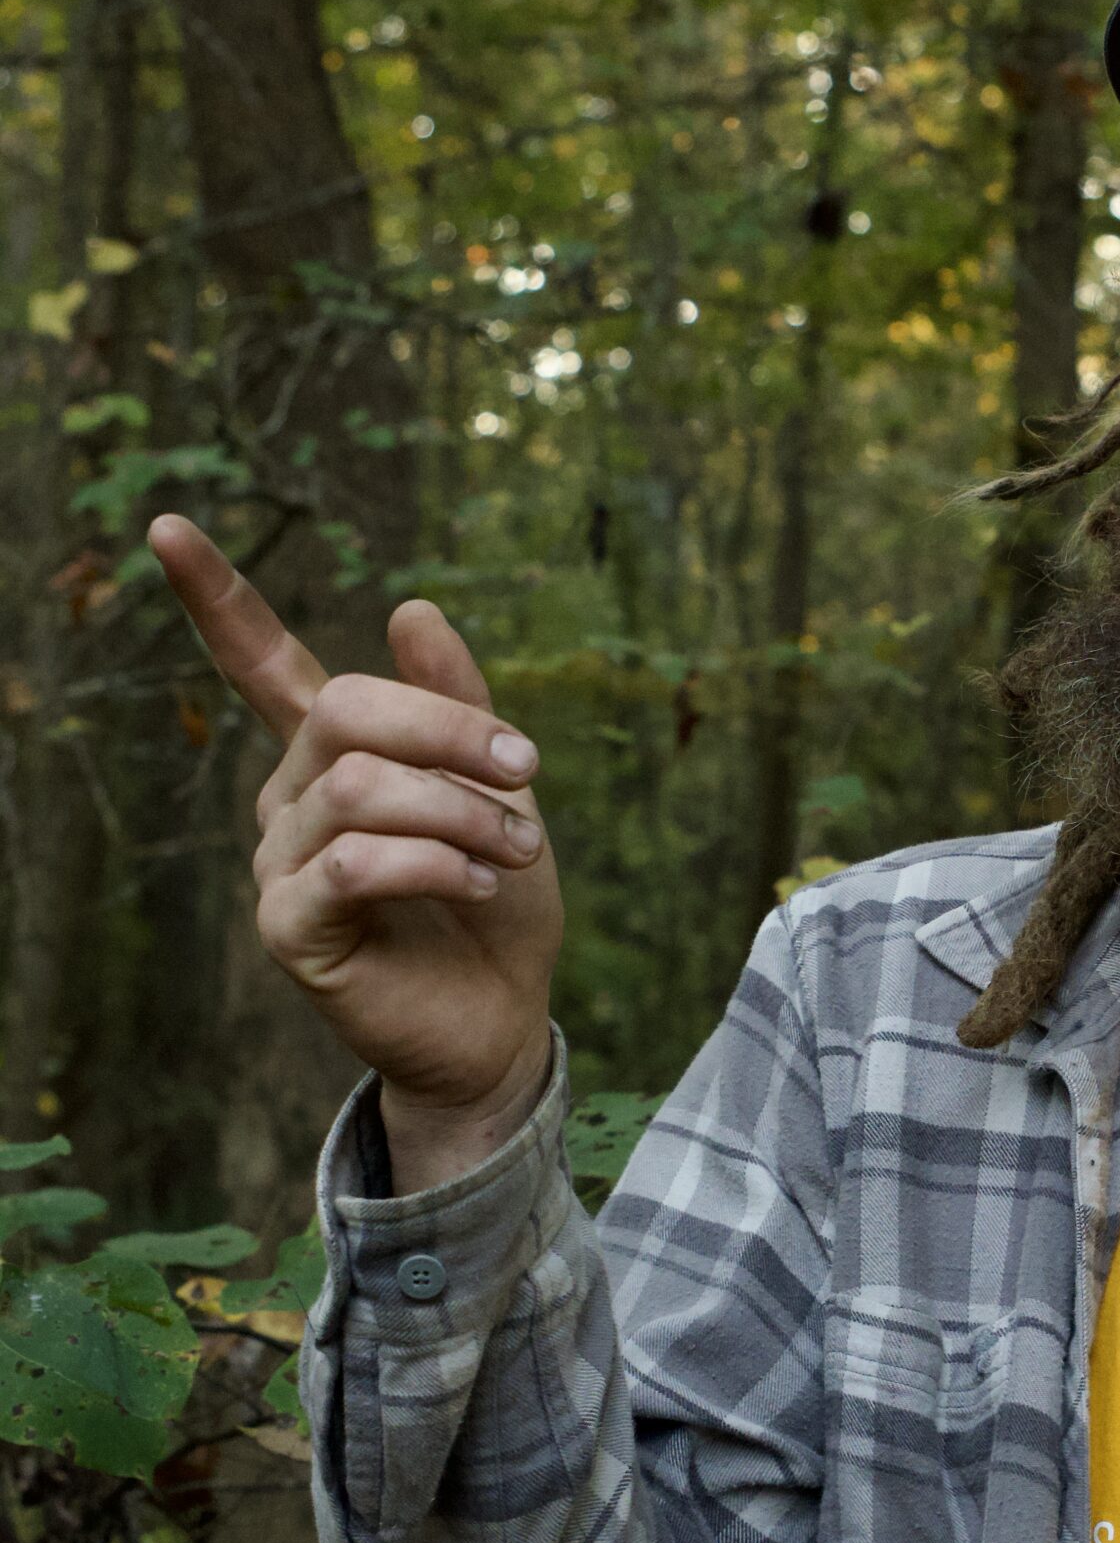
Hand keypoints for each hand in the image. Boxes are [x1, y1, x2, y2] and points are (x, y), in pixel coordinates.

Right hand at [152, 515, 564, 1190]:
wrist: (503, 1016)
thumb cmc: (496, 904)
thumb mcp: (500, 792)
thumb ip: (460, 705)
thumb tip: (412, 606)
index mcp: (336, 756)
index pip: (262, 665)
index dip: (218, 598)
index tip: (167, 525)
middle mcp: (291, 799)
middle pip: (347, 712)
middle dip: (453, 733)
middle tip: (529, 776)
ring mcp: (281, 862)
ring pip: (360, 787)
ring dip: (460, 810)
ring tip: (515, 850)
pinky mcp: (290, 928)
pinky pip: (351, 862)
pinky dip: (431, 861)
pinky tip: (476, 881)